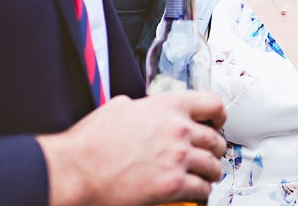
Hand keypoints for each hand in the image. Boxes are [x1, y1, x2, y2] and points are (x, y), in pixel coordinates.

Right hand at [39, 91, 226, 205]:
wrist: (78, 169)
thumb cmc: (91, 142)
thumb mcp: (116, 108)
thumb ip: (135, 107)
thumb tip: (135, 108)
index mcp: (167, 107)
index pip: (212, 104)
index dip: (219, 115)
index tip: (218, 123)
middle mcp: (178, 129)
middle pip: (216, 139)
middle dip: (215, 149)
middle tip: (210, 155)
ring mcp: (178, 157)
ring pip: (213, 166)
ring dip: (211, 173)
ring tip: (205, 176)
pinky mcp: (173, 185)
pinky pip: (202, 189)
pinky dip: (202, 193)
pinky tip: (196, 194)